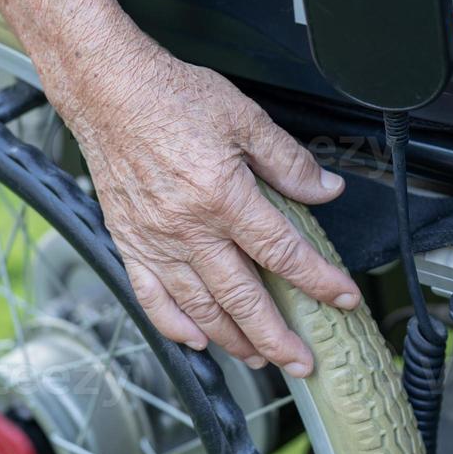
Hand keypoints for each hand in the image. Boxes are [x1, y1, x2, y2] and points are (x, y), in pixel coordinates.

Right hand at [54, 32, 359, 376]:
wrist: (109, 91)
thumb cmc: (172, 97)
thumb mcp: (245, 118)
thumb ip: (289, 161)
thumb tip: (325, 190)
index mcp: (222, 195)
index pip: (281, 252)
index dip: (318, 280)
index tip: (343, 298)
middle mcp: (187, 227)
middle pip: (241, 298)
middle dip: (277, 337)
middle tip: (303, 362)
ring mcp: (155, 241)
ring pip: (200, 308)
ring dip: (234, 341)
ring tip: (262, 359)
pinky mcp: (129, 243)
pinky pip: (152, 298)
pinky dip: (176, 326)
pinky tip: (198, 340)